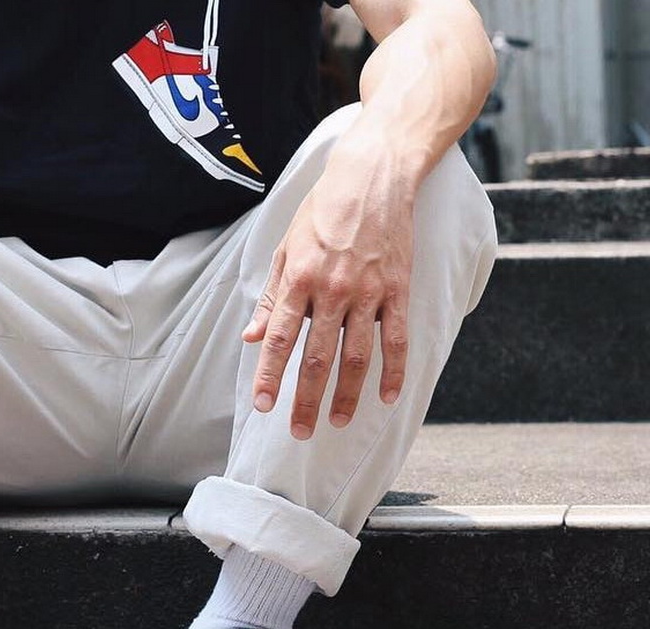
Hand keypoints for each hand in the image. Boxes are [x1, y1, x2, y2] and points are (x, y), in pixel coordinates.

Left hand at [242, 143, 415, 439]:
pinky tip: (386, 398)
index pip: (280, 339)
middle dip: (305, 399)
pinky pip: (397, 340)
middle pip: (317, 357)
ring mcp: (368, 293)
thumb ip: (271, 297)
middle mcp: (331, 290)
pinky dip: (393, 372)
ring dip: (345, 395)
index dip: (269, 375)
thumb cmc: (323, 211)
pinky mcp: (398, 291)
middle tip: (299, 431)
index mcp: (299, 280)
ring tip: (335, 422)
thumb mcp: (286, 248)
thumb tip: (251, 337)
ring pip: (356, 357)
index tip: (262, 405)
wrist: (373, 176)